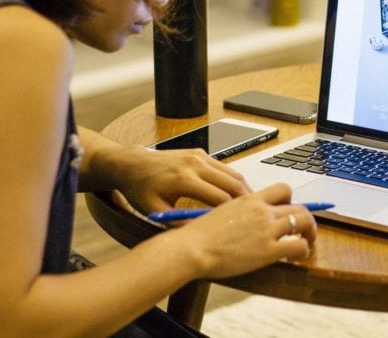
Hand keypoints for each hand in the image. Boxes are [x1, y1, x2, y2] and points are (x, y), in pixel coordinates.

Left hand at [112, 147, 250, 214]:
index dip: (233, 214)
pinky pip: (224, 167)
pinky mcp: (201, 152)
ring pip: (232, 173)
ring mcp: (200, 156)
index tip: (241, 226)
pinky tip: (235, 194)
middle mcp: (195, 164)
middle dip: (246, 201)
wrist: (133, 164)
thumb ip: (179, 223)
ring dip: (243, 190)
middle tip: (255, 217)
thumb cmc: (141, 189)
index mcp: (184, 179)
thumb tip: (203, 235)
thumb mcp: (155, 212)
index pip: (220, 198)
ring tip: (249, 207)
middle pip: (232, 184)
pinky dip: (233, 181)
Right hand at [176, 183, 316, 278]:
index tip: (288, 211)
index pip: (282, 189)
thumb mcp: (220, 212)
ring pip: (304, 221)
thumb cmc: (197, 235)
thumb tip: (242, 220)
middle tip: (303, 231)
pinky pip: (299, 245)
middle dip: (305, 219)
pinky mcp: (268, 250)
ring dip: (310, 233)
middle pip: (298, 206)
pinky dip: (303, 250)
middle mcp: (262, 210)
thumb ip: (237, 211)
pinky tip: (295, 258)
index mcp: (250, 199)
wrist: (191, 248)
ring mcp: (267, 229)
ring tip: (306, 243)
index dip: (291, 200)